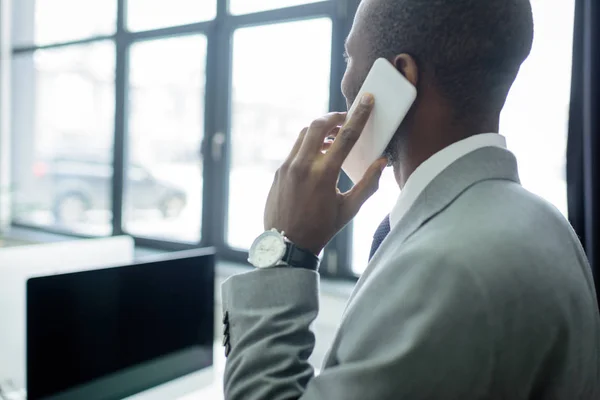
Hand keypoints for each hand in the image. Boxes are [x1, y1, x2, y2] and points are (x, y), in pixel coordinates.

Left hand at [264, 93, 386, 254]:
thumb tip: (381, 162)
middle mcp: (303, 166)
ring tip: (333, 138)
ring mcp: (287, 167)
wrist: (286, 245)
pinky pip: (295, 149)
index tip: (367, 100)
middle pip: (318, 125)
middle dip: (334, 116)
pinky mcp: (278, 172)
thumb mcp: (350, 209)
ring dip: (319, 130)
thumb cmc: (321, 228)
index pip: (345, 136)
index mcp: (324, 175)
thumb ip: (368, 184)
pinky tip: (317, 155)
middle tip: (345, 119)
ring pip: (303, 134)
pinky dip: (307, 145)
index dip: (359, 115)